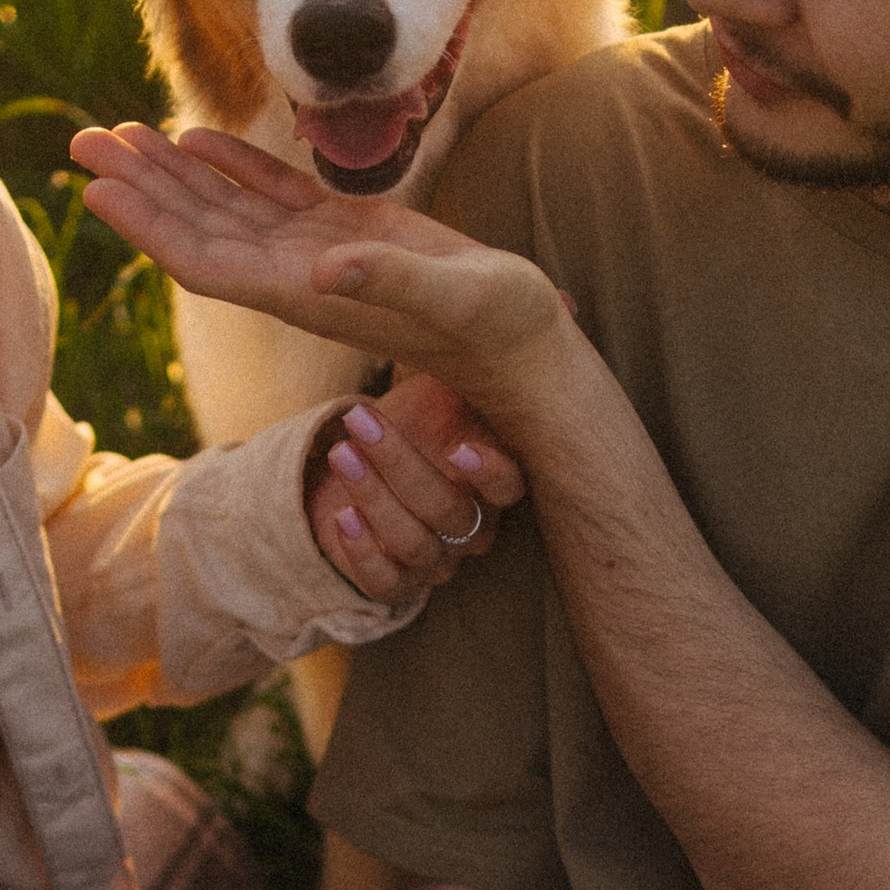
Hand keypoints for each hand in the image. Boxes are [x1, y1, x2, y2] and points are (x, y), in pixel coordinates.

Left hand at [70, 120, 578, 424]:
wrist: (525, 345)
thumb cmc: (496, 326)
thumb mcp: (452, 297)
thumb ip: (389, 278)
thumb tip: (325, 266)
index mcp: (306, 294)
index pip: (206, 260)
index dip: (149, 225)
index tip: (99, 188)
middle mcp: (296, 278)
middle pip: (196, 230)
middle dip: (139, 187)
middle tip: (80, 141)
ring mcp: (317, 254)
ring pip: (223, 209)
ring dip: (170, 173)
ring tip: (116, 133)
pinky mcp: (345, 233)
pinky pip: (269, 196)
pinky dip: (229, 167)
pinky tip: (194, 138)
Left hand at [306, 372, 524, 602]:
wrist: (362, 456)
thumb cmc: (418, 416)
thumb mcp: (448, 382)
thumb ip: (484, 358)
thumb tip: (548, 304)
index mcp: (493, 481)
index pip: (509, 489)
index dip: (490, 473)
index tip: (459, 447)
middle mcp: (472, 528)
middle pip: (447, 511)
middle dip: (400, 464)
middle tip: (361, 423)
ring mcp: (436, 560)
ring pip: (413, 544)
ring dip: (373, 496)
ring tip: (341, 454)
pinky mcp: (396, 582)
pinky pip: (386, 585)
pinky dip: (363, 553)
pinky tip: (341, 516)